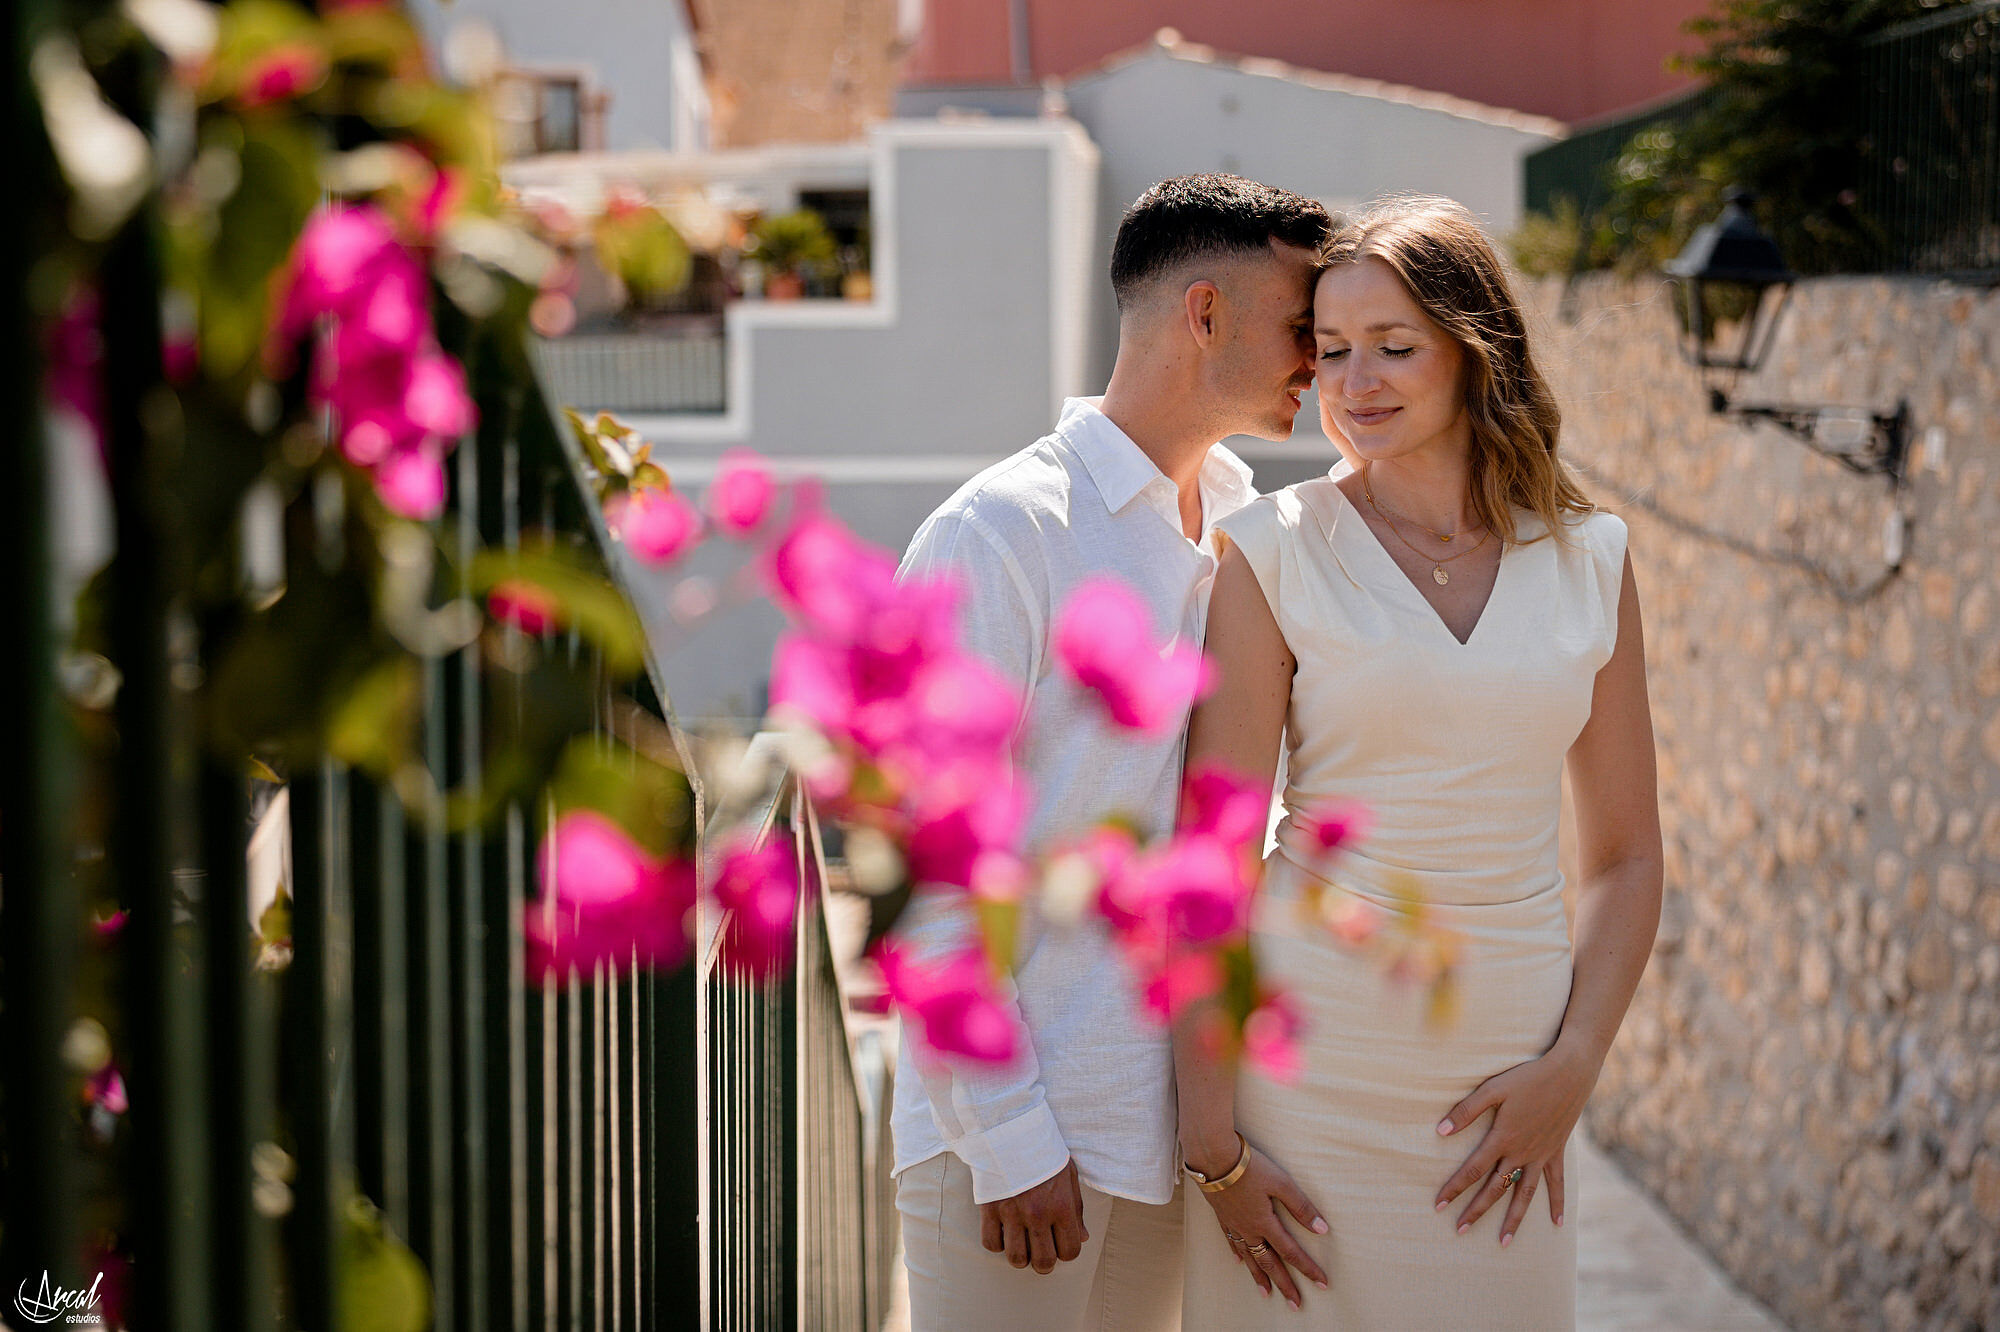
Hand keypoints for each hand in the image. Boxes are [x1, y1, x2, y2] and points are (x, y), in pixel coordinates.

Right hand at [979, 1159, 1086, 1274]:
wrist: (1011, 1129)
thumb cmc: (1044, 1150)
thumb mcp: (1068, 1175)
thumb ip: (1077, 1209)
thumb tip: (1082, 1237)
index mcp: (1062, 1207)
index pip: (1070, 1251)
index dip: (1066, 1253)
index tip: (1061, 1245)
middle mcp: (1038, 1214)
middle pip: (1043, 1262)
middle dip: (1044, 1264)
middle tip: (1041, 1254)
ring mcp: (1012, 1214)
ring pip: (1016, 1259)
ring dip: (1020, 1257)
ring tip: (1022, 1245)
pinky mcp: (990, 1209)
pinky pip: (991, 1244)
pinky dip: (997, 1243)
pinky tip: (1003, 1232)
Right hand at [1190, 1139, 1328, 1309]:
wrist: (1213, 1157)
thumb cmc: (1249, 1167)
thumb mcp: (1281, 1182)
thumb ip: (1301, 1207)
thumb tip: (1322, 1229)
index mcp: (1265, 1223)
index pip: (1291, 1252)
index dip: (1308, 1269)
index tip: (1322, 1284)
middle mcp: (1249, 1229)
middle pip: (1269, 1263)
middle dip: (1284, 1284)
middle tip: (1295, 1304)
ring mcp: (1233, 1224)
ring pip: (1248, 1258)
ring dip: (1259, 1277)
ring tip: (1266, 1293)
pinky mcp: (1221, 1215)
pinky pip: (1231, 1242)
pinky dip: (1237, 1254)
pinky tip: (1238, 1262)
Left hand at [1433, 1043, 1598, 1245]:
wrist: (1569, 1073)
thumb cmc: (1528, 1077)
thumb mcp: (1493, 1088)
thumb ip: (1467, 1110)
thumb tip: (1440, 1131)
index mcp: (1502, 1138)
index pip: (1472, 1170)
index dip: (1454, 1188)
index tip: (1439, 1206)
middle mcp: (1521, 1153)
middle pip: (1495, 1189)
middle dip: (1476, 1210)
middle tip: (1460, 1230)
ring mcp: (1541, 1155)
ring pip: (1524, 1195)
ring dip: (1514, 1219)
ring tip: (1504, 1242)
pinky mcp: (1557, 1152)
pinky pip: (1557, 1183)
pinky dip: (1557, 1203)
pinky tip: (1557, 1223)